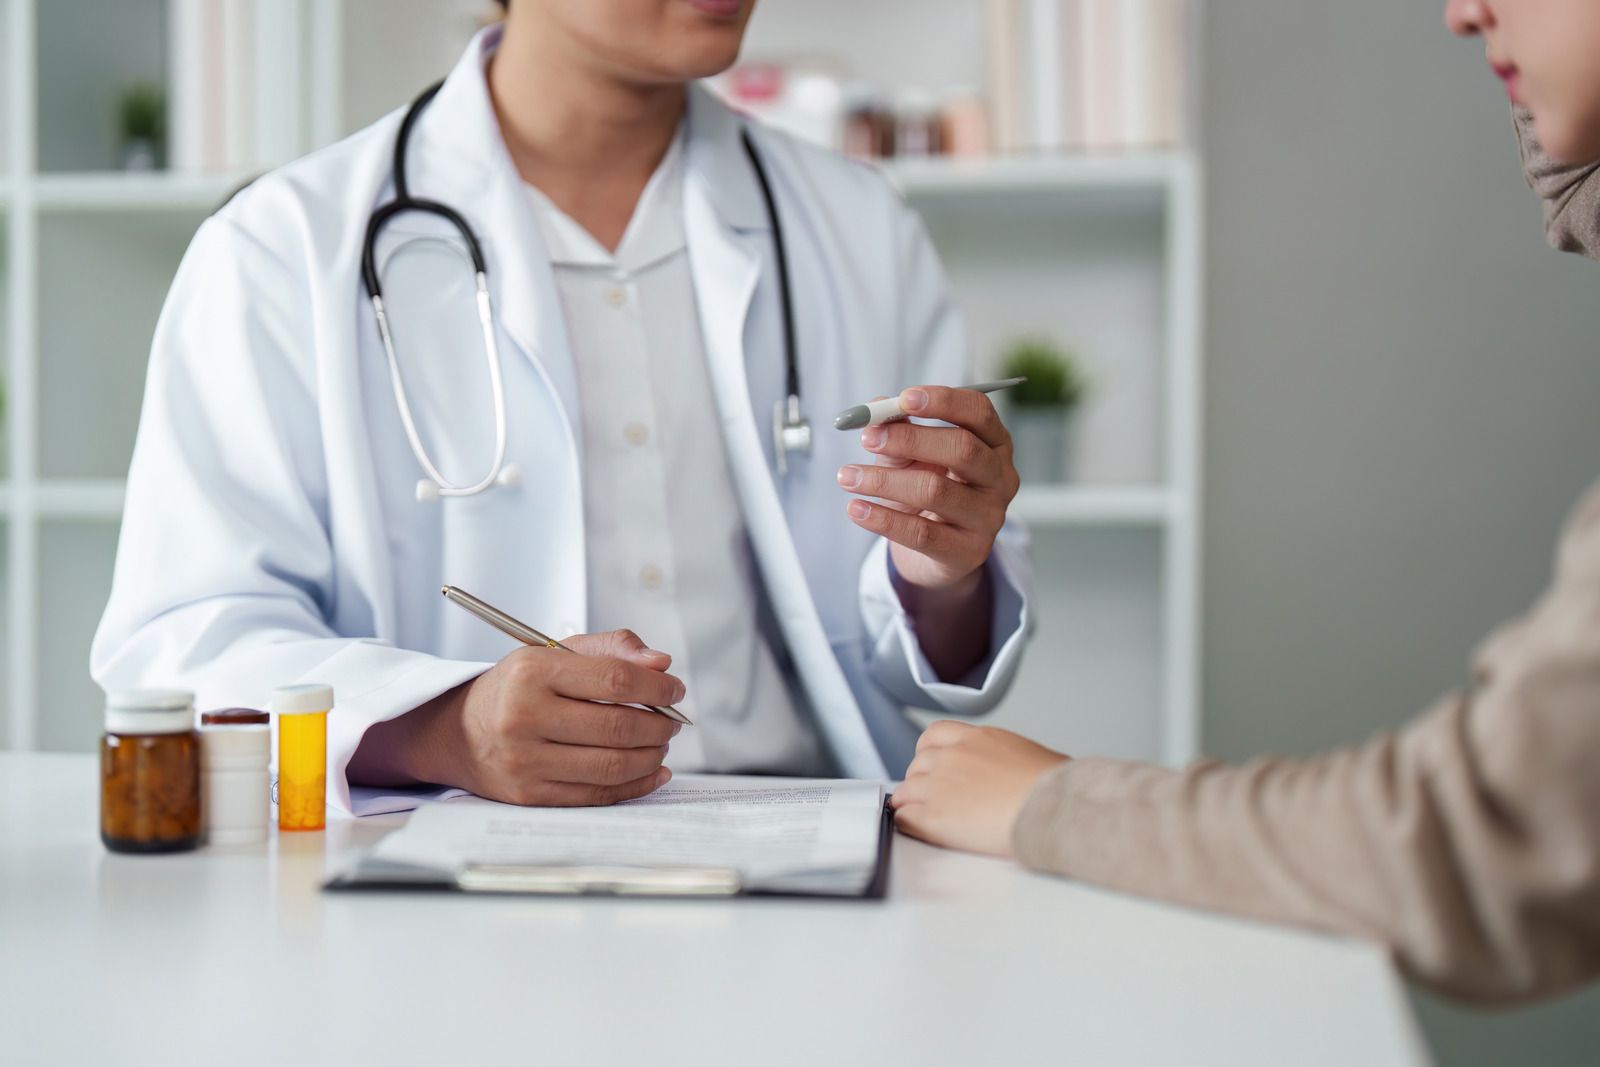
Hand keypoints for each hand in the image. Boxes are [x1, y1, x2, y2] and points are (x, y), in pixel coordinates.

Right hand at [348, 629, 684, 805]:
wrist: (459, 731)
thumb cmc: (518, 687)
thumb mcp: (555, 653)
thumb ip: (612, 649)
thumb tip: (662, 663)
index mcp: (532, 672)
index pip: (614, 680)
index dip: (656, 688)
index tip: (674, 689)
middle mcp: (523, 717)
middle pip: (618, 727)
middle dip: (660, 725)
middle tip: (672, 721)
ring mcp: (525, 761)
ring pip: (613, 766)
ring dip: (651, 756)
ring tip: (661, 743)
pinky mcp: (529, 796)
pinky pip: (598, 796)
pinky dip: (635, 785)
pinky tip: (652, 771)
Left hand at [836, 386, 1019, 590]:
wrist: (933, 551)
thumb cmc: (927, 490)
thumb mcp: (912, 457)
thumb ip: (899, 431)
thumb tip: (875, 408)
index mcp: (994, 443)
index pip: (979, 412)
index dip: (944, 401)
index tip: (903, 399)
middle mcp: (1000, 477)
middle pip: (962, 448)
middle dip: (910, 439)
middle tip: (867, 437)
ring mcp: (989, 516)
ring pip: (935, 490)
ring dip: (884, 481)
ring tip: (847, 476)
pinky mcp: (969, 552)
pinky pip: (921, 533)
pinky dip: (883, 519)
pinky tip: (855, 508)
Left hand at [890, 721, 1068, 856]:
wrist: (1051, 809)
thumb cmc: (1056, 788)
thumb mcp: (1035, 756)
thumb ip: (1012, 759)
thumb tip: (1024, 773)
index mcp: (978, 738)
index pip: (935, 735)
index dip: (929, 752)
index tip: (932, 763)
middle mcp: (953, 757)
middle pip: (917, 763)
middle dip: (920, 780)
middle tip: (930, 796)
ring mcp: (939, 785)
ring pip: (905, 791)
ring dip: (910, 802)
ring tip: (918, 815)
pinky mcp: (933, 817)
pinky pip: (904, 818)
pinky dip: (906, 823)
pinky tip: (916, 829)